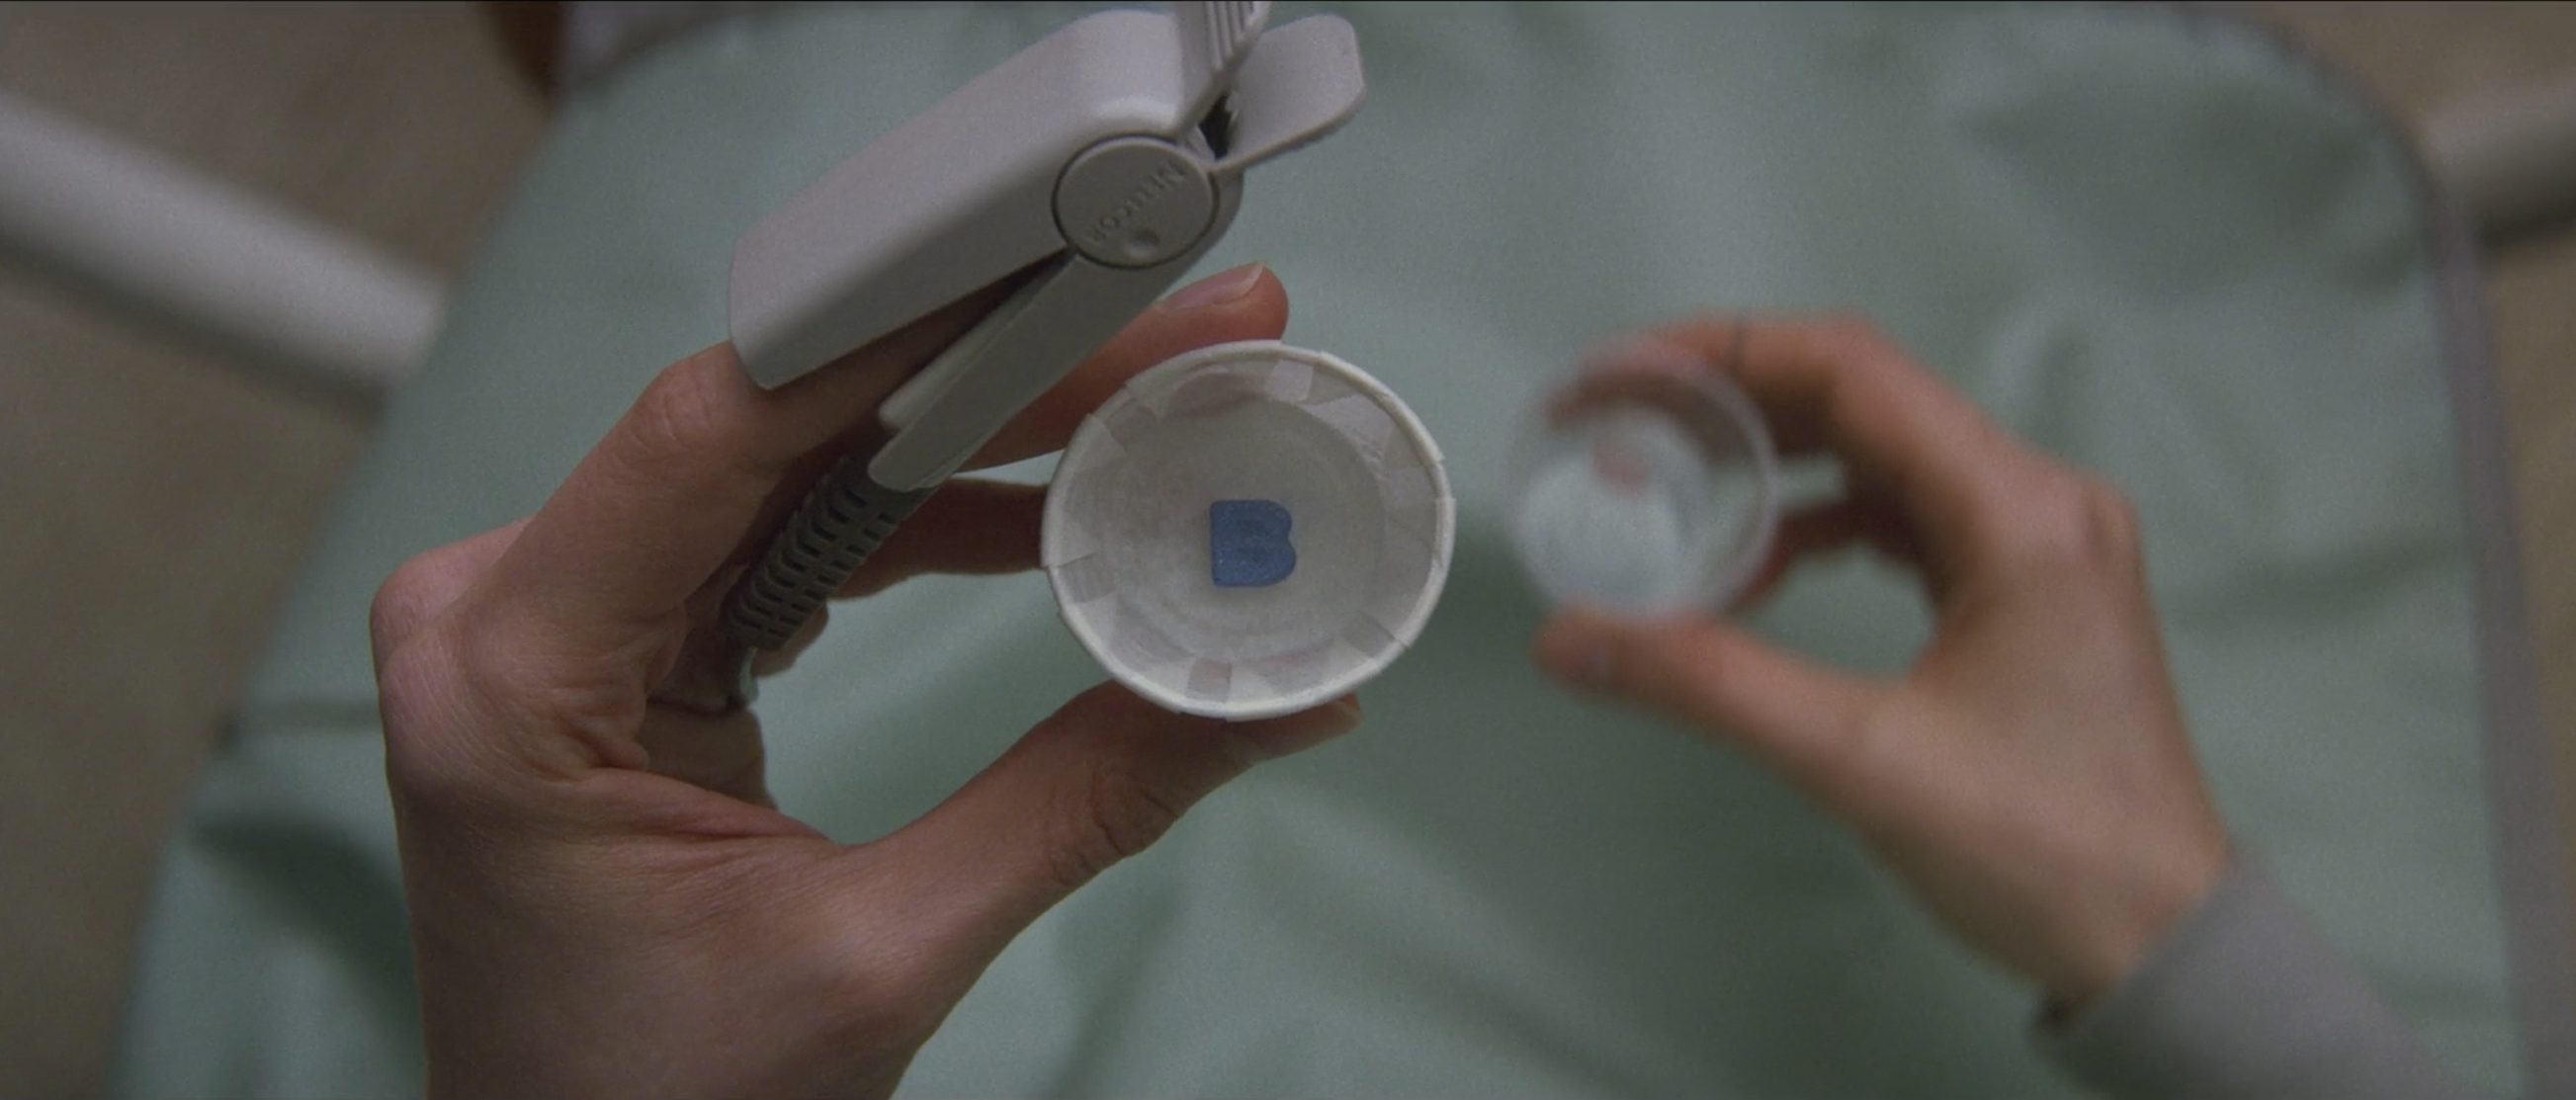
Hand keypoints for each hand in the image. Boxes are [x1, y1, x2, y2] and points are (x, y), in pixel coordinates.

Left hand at [367, 263, 1359, 1098]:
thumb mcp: (881, 955)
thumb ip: (1076, 802)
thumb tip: (1271, 694)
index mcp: (514, 682)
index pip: (708, 435)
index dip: (896, 337)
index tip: (1058, 277)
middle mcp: (506, 618)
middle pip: (767, 432)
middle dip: (979, 383)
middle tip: (1162, 334)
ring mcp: (555, 627)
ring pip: (784, 470)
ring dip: (964, 443)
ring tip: (1141, 409)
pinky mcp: (618, 654)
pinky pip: (776, 539)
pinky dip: (910, 522)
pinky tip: (1044, 513)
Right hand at [1533, 317, 2231, 1011]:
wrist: (2164, 947)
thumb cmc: (2036, 851)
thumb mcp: (1856, 762)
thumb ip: (1705, 683)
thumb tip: (1562, 636)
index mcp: (2019, 511)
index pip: (1852, 372)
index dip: (1722, 355)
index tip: (1616, 379)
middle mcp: (2040, 499)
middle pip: (1864, 398)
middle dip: (1732, 405)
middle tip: (1617, 427)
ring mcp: (2042, 542)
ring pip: (1883, 455)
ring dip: (1771, 467)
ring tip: (1664, 492)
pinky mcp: (2029, 589)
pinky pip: (1907, 516)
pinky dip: (1819, 525)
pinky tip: (1752, 575)